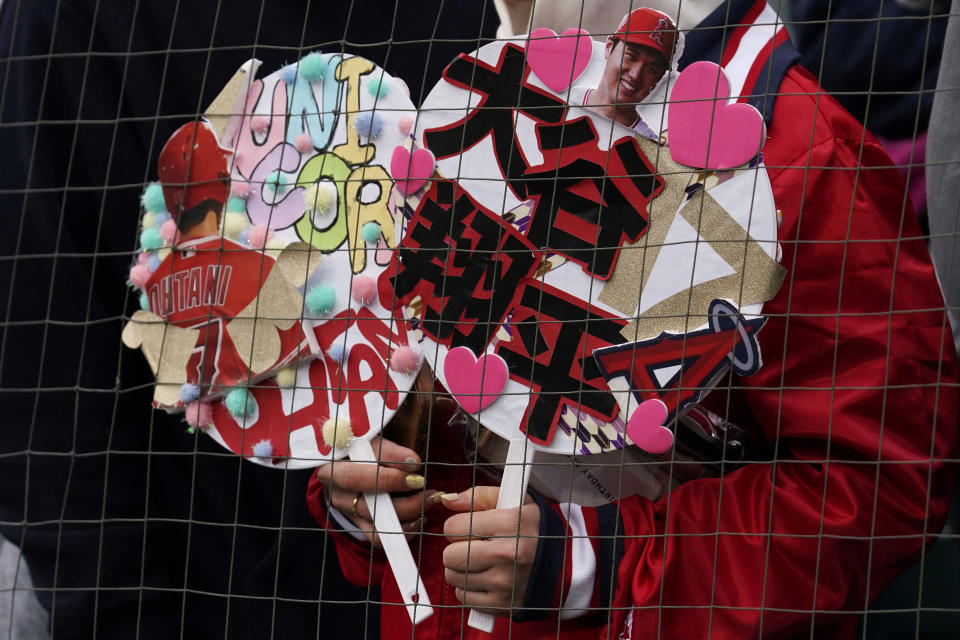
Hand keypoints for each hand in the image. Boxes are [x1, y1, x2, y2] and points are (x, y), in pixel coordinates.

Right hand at [315, 436, 438, 545]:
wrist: (352, 464)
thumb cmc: (363, 450)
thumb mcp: (371, 443)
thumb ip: (390, 451)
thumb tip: (413, 463)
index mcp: (331, 471)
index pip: (355, 478)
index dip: (386, 477)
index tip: (416, 468)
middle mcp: (337, 496)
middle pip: (368, 507)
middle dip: (404, 500)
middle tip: (428, 491)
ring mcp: (349, 514)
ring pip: (378, 526)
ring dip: (410, 515)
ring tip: (430, 500)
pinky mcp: (361, 527)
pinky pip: (382, 539)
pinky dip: (404, 531)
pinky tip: (420, 518)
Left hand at [442, 486, 538, 616]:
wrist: (565, 566)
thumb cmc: (536, 530)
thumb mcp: (516, 502)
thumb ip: (480, 496)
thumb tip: (447, 500)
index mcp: (509, 523)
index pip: (453, 527)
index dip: (459, 526)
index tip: (471, 528)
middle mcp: (506, 554)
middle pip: (449, 555)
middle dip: (457, 549)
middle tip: (474, 546)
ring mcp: (503, 582)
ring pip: (453, 576)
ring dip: (462, 569)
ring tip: (481, 562)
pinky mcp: (501, 604)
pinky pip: (464, 597)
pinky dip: (469, 588)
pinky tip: (486, 578)